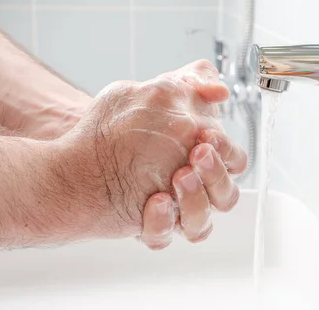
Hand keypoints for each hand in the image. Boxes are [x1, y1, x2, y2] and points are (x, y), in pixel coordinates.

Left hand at [56, 60, 246, 247]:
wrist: (84, 147)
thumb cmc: (125, 121)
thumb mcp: (158, 91)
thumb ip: (195, 82)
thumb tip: (219, 90)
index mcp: (204, 157)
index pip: (235, 162)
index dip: (228, 153)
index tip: (209, 136)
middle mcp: (194, 186)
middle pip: (226, 196)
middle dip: (215, 176)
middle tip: (196, 155)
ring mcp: (174, 210)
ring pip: (201, 224)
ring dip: (195, 200)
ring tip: (177, 177)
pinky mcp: (150, 226)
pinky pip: (164, 237)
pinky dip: (162, 222)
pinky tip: (154, 201)